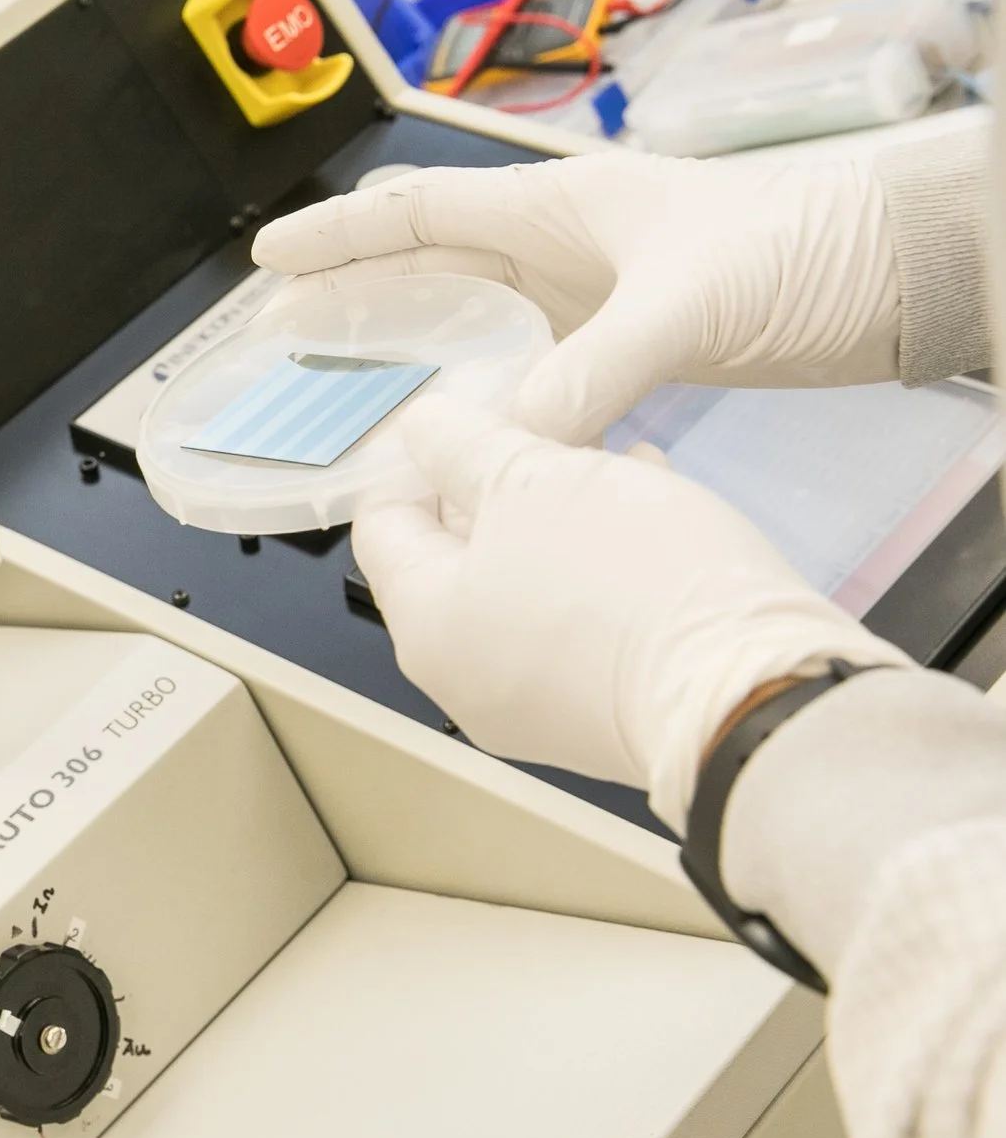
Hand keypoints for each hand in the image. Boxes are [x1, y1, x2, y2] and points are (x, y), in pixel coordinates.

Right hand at [252, 151, 898, 443]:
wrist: (903, 273)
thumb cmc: (804, 251)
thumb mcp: (686, 306)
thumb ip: (593, 373)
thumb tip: (512, 441)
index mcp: (561, 207)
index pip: (420, 210)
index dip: (339, 233)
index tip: (269, 258)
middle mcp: (566, 245)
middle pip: (431, 260)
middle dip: (353, 287)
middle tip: (281, 327)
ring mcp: (598, 294)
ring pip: (475, 317)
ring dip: (412, 343)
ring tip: (346, 379)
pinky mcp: (634, 341)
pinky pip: (532, 368)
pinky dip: (487, 396)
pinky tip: (464, 431)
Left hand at [352, 396, 911, 828]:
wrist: (755, 695)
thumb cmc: (629, 579)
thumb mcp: (533, 478)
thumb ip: (464, 446)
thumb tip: (422, 427)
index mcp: (425, 627)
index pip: (383, 526)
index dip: (419, 462)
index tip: (470, 420)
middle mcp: (465, 681)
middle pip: (456, 560)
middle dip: (500, 488)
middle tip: (551, 436)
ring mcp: (536, 709)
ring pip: (525, 587)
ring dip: (559, 521)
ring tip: (612, 464)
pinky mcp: (604, 717)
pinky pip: (579, 627)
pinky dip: (600, 570)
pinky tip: (650, 515)